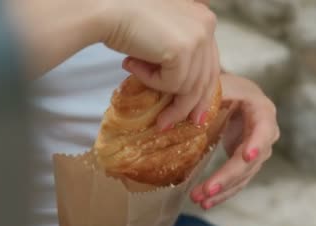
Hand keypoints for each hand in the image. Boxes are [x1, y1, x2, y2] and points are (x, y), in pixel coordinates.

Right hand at [105, 0, 219, 129]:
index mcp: (204, 18)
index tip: (195, 113)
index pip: (210, 63)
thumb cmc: (125, 18)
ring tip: (136, 80)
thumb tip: (187, 92)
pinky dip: (150, 81)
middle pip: (205, 78)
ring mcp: (198, 37)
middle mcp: (207, 25)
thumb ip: (178, 52)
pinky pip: (172, 84)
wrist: (105, 8)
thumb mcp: (162, 35)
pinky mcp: (182, 50)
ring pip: (188, 86)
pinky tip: (132, 64)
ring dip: (160, 90)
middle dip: (189, 105)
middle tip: (170, 123)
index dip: (201, 90)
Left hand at [190, 73, 278, 209]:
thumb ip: (206, 97)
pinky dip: (222, 193)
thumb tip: (185, 120)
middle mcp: (265, 134)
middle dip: (229, 176)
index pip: (263, 130)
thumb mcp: (218, 85)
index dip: (256, 143)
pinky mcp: (245, 163)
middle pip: (251, 160)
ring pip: (243, 175)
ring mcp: (257, 151)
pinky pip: (236, 182)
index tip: (247, 156)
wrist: (230, 95)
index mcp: (262, 111)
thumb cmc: (224, 87)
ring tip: (199, 200)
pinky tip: (205, 203)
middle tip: (208, 189)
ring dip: (222, 189)